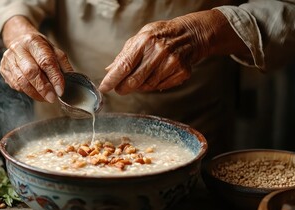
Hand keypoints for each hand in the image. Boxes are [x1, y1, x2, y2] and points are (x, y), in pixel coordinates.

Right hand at [0, 16, 72, 102]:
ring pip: (21, 81)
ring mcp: (8, 58)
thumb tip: (70, 80)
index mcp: (33, 41)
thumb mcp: (54, 50)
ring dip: (35, 93)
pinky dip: (26, 92)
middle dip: (43, 88)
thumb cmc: (39, 48)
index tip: (60, 90)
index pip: (46, 61)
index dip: (54, 77)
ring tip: (45, 98)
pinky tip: (35, 93)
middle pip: (31, 72)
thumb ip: (63, 64)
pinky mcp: (3, 68)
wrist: (19, 39)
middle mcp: (18, 48)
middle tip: (52, 98)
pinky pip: (14, 84)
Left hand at [99, 9, 248, 94]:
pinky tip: (155, 76)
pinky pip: (161, 87)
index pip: (124, 65)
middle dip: (123, 88)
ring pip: (147, 86)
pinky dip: (153, 86)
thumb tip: (109, 70)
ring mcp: (172, 62)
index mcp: (145, 40)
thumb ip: (125, 54)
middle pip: (134, 80)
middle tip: (119, 89)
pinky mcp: (181, 72)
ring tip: (139, 79)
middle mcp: (159, 51)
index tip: (104, 87)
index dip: (112, 79)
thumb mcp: (141, 37)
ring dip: (138, 87)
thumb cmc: (161, 35)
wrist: (190, 35)